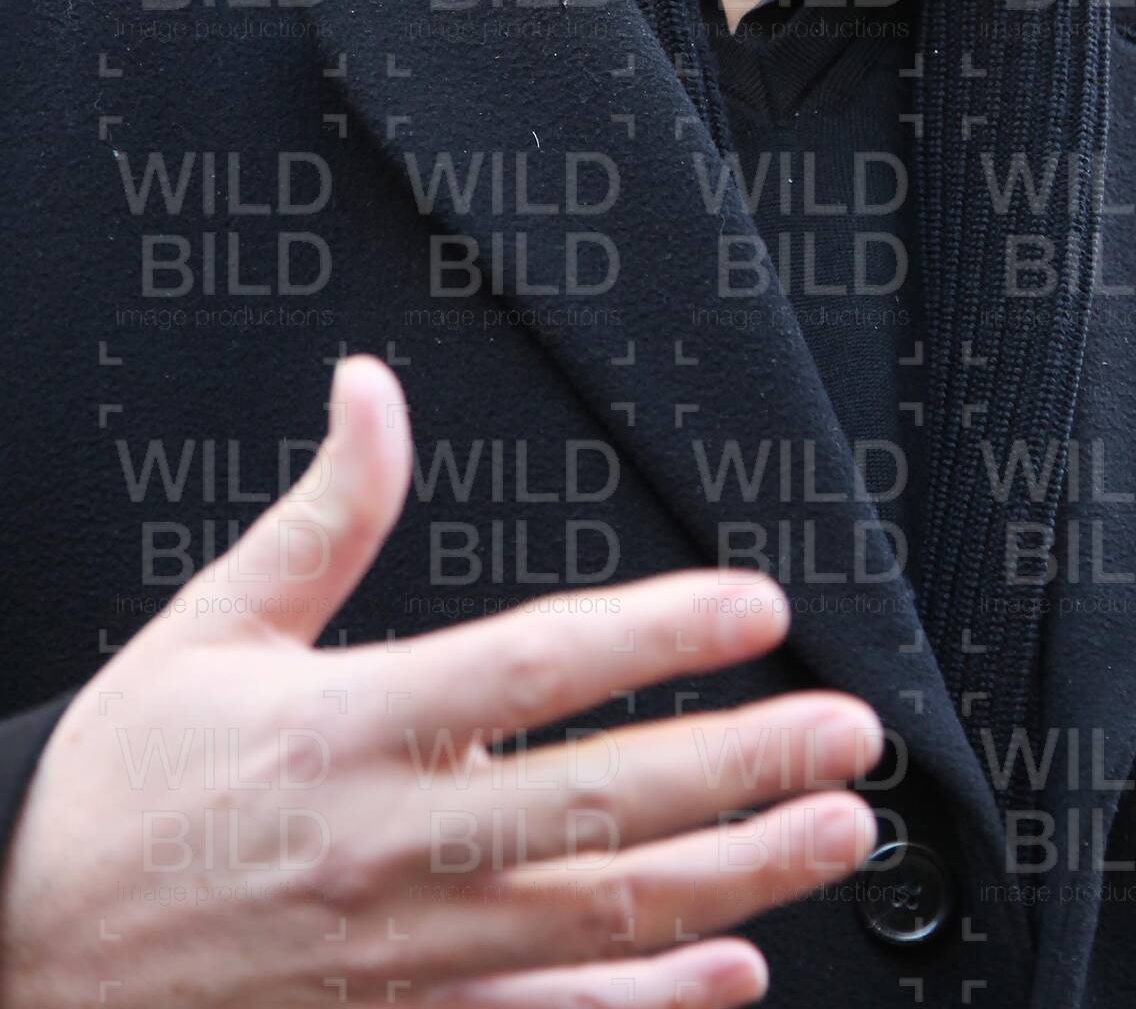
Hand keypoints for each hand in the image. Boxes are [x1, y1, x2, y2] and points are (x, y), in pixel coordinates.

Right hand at [0, 355, 881, 1006]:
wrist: (19, 954)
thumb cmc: (123, 791)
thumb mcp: (212, 627)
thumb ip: (323, 513)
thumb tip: (372, 392)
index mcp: (348, 725)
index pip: (536, 668)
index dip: (659, 634)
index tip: (758, 609)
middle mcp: (390, 843)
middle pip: (601, 799)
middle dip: (744, 764)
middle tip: (848, 734)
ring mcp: (404, 950)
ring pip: (600, 916)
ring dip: (736, 877)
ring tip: (833, 838)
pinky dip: (646, 1006)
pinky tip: (732, 974)